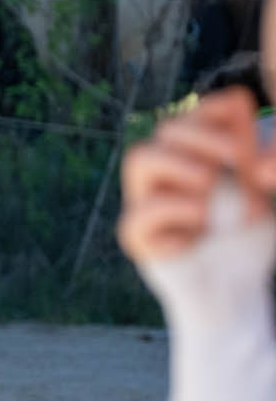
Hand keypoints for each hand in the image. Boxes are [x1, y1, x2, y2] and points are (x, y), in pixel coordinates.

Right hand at [117, 88, 275, 263]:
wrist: (234, 289)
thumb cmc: (251, 235)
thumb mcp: (269, 193)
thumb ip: (269, 169)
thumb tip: (257, 164)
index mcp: (198, 151)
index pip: (199, 111)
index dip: (225, 117)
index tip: (253, 148)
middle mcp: (168, 170)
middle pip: (167, 127)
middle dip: (207, 140)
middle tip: (240, 165)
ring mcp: (148, 200)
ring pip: (139, 158)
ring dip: (179, 167)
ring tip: (209, 194)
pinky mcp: (138, 237)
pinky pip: (138, 218)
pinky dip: (173, 219)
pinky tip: (198, 236)